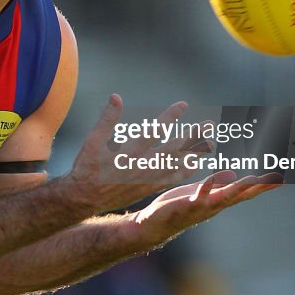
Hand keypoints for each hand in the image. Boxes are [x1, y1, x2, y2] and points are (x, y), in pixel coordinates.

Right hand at [65, 94, 214, 214]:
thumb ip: (107, 118)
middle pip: (174, 149)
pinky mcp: (148, 188)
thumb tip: (116, 96)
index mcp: (129, 152)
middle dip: (193, 136)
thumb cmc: (87, 167)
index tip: (184, 105)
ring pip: (177, 166)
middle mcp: (142, 167)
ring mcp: (147, 179)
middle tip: (210, 124)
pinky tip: (194, 165)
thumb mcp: (92, 140)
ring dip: (194, 154)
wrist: (84, 198)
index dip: (170, 116)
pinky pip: (172, 180)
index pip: (155, 131)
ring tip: (210, 144)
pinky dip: (185, 172)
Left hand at [127, 170, 283, 248]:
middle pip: (241, 195)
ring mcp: (201, 206)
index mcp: (218, 199)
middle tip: (277, 178)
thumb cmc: (177, 208)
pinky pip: (197, 196)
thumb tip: (234, 174)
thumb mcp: (200, 191)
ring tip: (252, 179)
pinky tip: (212, 180)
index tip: (281, 176)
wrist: (153, 225)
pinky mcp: (184, 205)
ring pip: (224, 197)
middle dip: (259, 187)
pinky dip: (205, 188)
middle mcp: (214, 205)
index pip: (245, 191)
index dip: (263, 185)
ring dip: (238, 189)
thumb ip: (217, 184)